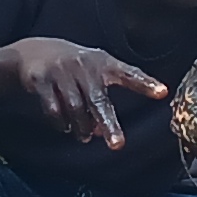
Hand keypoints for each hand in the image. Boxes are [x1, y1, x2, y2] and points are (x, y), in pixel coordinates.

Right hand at [11, 38, 164, 148]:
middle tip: (118, 145)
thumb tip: (103, 132)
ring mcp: (61, 71)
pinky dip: (60, 122)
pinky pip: (53, 108)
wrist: (33, 51)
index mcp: (103, 62)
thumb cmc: (73, 67)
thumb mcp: (93, 72)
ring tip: (85, 136)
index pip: (128, 73)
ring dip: (82, 127)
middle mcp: (84, 65)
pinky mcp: (41, 80)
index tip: (163, 92)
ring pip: (75, 108)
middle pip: (98, 100)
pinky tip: (65, 127)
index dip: (145, 83)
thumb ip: (101, 100)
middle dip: (109, 124)